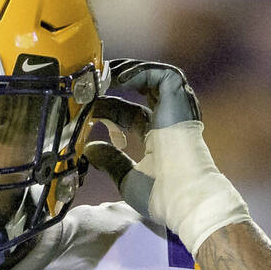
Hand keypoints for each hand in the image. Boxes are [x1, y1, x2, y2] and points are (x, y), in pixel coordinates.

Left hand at [84, 59, 247, 255]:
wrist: (184, 197)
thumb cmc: (161, 195)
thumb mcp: (126, 177)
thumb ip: (110, 161)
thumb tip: (90, 150)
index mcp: (158, 137)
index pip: (130, 112)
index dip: (108, 107)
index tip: (86, 108)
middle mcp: (169, 120)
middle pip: (142, 89)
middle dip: (117, 82)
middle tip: (92, 81)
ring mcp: (177, 110)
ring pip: (154, 76)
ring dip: (127, 71)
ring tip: (103, 75)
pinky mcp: (182, 102)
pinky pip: (163, 75)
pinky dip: (140, 72)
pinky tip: (117, 78)